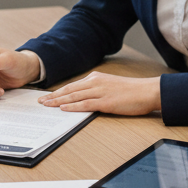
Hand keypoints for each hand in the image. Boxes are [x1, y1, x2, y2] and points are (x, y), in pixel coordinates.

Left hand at [38, 72, 160, 114]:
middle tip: (40, 101)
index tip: (46, 96)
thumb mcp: (110, 86)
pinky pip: (85, 104)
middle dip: (53, 96)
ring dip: (58, 101)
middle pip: (69, 90)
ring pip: (74, 97)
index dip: (58, 92)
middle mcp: (95, 83)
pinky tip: (63, 109)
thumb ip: (96, 90)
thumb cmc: (131, 91)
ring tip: (46, 105)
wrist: (148, 91)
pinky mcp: (106, 102)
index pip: (72, 86)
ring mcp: (100, 92)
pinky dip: (73, 107)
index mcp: (95, 78)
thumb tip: (82, 98)